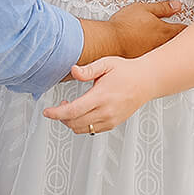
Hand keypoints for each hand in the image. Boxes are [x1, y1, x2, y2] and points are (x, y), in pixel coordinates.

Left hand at [43, 57, 161, 134]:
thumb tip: (73, 70)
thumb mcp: (106, 64)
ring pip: (82, 129)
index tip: (47, 112)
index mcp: (101, 96)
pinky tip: (83, 113)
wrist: (146, 82)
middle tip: (60, 105)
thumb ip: (88, 69)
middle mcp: (106, 112)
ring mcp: (110, 120)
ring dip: (71, 122)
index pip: (73, 111)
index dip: (56, 113)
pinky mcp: (113, 124)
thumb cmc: (127, 72)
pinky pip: (92, 130)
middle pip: (74, 123)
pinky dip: (82, 125)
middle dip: (61, 117)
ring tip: (72, 108)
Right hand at [109, 0, 183, 58]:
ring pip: (168, 51)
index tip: (193, 27)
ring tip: (176, 47)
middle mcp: (161, 44)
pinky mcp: (144, 61)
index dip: (189, 28)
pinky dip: (161, 57)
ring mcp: (153, 54)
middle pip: (178, 43)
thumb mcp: (144, 9)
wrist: (110, 43)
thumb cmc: (123, 26)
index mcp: (163, 31)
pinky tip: (158, 56)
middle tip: (189, 39)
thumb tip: (177, 6)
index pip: (182, 29)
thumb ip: (162, 7)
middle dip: (184, 40)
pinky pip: (157, 59)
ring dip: (173, 49)